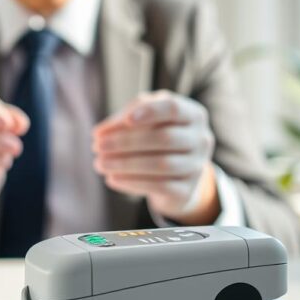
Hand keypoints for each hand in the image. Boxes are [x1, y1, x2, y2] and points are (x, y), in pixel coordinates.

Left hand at [92, 90, 220, 223]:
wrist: (178, 173)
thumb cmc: (157, 136)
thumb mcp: (145, 119)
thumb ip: (125, 118)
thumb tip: (101, 132)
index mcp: (193, 114)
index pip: (173, 108)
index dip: (150, 112)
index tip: (127, 119)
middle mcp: (201, 139)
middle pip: (164, 138)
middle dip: (126, 142)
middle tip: (98, 146)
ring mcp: (197, 166)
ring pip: (162, 165)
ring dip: (126, 164)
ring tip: (100, 163)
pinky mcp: (187, 190)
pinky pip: (159, 186)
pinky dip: (132, 182)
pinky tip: (112, 179)